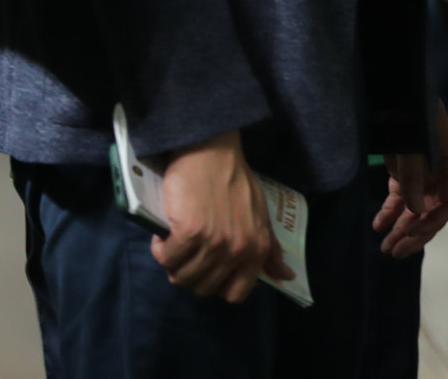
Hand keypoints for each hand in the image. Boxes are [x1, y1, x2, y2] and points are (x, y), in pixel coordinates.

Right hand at [153, 130, 291, 301]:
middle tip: (188, 251)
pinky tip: (165, 233)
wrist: (213, 153)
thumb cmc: (236, 183)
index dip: (217, 284)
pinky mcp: (188, 233)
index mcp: (257, 249)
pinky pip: (166, 258)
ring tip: (177, 241)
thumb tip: (286, 277)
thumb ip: (270, 249)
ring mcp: (213, 242)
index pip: (235, 294)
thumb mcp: (261, 217)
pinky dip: (160, 249)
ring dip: (174, 262)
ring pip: (181, 277)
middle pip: (203, 288)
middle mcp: (238, 250)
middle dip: (191, 273)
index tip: (208, 268)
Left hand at [374, 103, 447, 257]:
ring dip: (401, 228)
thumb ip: (413, 179)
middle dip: (414, 233)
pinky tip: (377, 225)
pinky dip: (389, 212)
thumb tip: (413, 213)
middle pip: (432, 211)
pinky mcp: (404, 171)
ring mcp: (423, 173)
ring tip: (385, 247)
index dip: (431, 222)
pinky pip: (399, 198)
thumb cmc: (410, 114)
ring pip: (415, 208)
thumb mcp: (412, 146)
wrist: (396, 89)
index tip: (410, 232)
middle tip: (394, 252)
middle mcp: (441, 173)